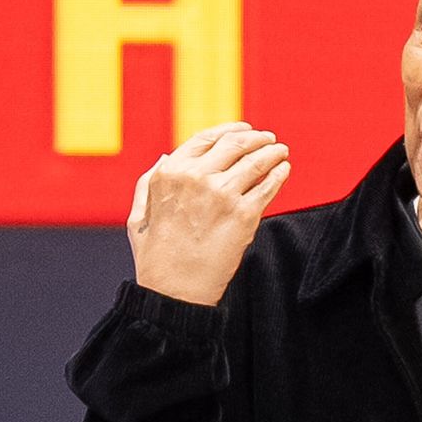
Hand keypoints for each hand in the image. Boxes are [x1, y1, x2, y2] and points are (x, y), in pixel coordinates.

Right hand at [128, 122, 290, 305]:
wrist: (174, 292)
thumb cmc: (156, 258)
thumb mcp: (137, 215)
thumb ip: (148, 182)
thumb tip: (164, 156)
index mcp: (169, 172)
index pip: (207, 138)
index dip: (231, 130)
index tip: (246, 130)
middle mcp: (196, 177)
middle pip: (236, 144)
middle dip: (257, 138)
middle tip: (270, 139)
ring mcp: (222, 194)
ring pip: (256, 161)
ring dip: (273, 152)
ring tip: (282, 151)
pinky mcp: (244, 215)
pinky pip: (268, 186)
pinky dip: (279, 175)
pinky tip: (284, 170)